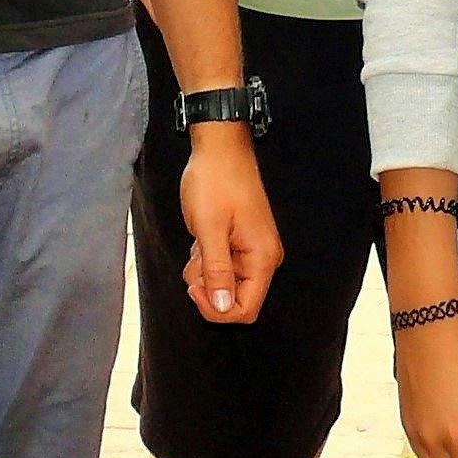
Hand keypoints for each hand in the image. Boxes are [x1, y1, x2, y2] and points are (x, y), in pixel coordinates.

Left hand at [177, 127, 280, 323]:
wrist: (219, 147)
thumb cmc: (215, 182)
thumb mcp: (209, 230)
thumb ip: (217, 271)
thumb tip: (222, 308)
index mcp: (262, 258)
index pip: (245, 310)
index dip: (217, 309)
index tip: (195, 286)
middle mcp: (263, 258)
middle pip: (236, 300)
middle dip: (209, 288)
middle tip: (194, 261)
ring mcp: (252, 250)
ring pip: (226, 284)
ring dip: (205, 273)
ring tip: (197, 244)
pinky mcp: (241, 242)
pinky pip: (223, 267)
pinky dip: (207, 260)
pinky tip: (201, 238)